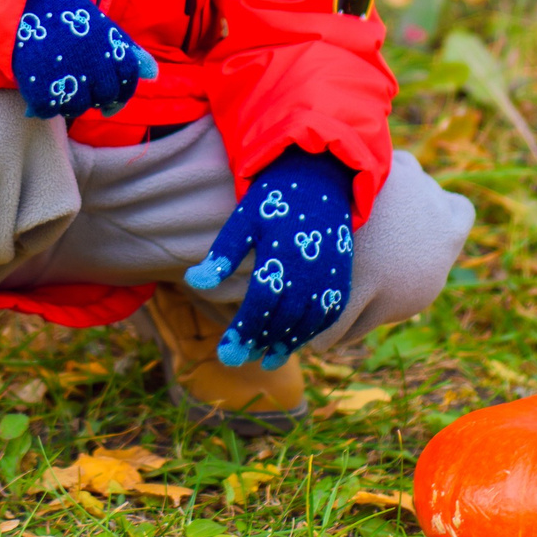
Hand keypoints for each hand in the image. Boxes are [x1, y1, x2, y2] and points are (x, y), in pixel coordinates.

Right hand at [12, 0, 156, 119]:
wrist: (27, 2)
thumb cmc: (69, 17)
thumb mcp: (104, 28)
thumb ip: (129, 52)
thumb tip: (153, 75)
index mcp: (113, 49)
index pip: (128, 82)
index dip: (121, 92)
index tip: (110, 95)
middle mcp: (95, 66)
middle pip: (105, 97)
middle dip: (97, 96)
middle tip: (80, 84)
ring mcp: (69, 78)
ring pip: (78, 108)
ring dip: (70, 102)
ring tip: (59, 83)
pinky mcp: (42, 88)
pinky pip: (49, 110)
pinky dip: (44, 104)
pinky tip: (40, 88)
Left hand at [184, 147, 354, 367]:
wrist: (321, 176)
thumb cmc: (275, 200)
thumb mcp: (244, 219)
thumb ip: (223, 252)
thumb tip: (195, 281)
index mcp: (280, 253)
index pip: (260, 302)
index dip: (243, 330)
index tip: (227, 352)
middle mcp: (309, 267)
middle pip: (284, 317)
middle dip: (262, 342)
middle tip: (243, 360)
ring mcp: (330, 272)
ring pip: (310, 320)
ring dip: (289, 343)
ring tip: (269, 360)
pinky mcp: (342, 272)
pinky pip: (332, 310)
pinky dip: (316, 330)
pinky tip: (299, 341)